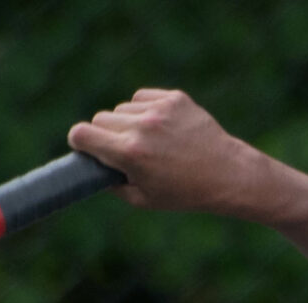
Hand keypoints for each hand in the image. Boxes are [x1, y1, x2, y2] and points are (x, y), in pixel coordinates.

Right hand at [66, 89, 276, 217]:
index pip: (81, 133)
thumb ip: (112, 183)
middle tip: (123, 149)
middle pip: (100, 118)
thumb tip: (94, 166)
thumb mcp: (144, 199)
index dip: (79, 141)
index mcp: (129, 154)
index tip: (84, 145)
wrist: (228, 175)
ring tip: (150, 142)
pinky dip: (145, 109)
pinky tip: (160, 127)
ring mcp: (159, 110)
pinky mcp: (174, 98)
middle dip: (106, 134)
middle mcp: (142, 128)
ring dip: (128, 122)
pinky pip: (142, 97)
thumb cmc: (185, 193)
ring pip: (122, 108)